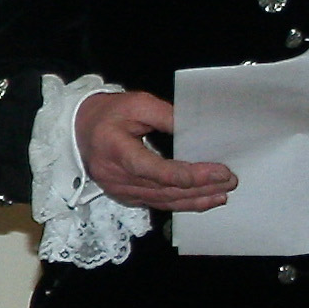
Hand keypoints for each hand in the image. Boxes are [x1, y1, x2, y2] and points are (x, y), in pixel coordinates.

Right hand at [78, 90, 236, 212]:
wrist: (78, 129)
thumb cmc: (109, 113)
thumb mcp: (137, 103)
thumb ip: (167, 116)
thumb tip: (198, 131)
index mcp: (115, 149)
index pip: (154, 170)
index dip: (187, 175)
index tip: (217, 171)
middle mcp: (115, 176)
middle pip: (164, 189)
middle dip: (201, 187)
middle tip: (230, 180)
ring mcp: (119, 190)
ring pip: (163, 201)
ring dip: (196, 200)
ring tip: (223, 194)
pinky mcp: (125, 196)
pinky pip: (157, 203)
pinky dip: (182, 204)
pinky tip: (203, 200)